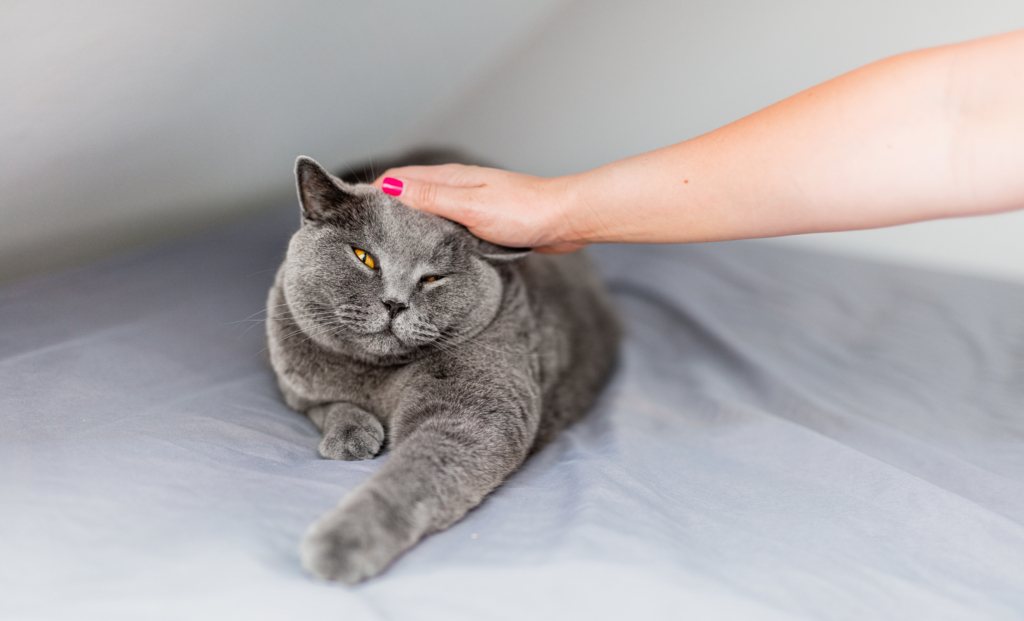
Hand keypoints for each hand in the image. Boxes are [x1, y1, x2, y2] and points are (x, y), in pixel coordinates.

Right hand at [373, 164, 588, 253]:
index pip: (397, 180)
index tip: (352, 215)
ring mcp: (467, 204)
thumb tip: (389, 187)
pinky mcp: (480, 221)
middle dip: (384, 212)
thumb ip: (431, 198)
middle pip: (408, 196)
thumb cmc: (524, 212)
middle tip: (363, 239)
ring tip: (387, 249)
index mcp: (448, 179)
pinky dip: (430, 235)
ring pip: (426, 212)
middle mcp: (454, 188)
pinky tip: (426, 252)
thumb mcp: (470, 206)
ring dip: (407, 225)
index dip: (372, 195)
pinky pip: (445, 226)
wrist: (565, 220)